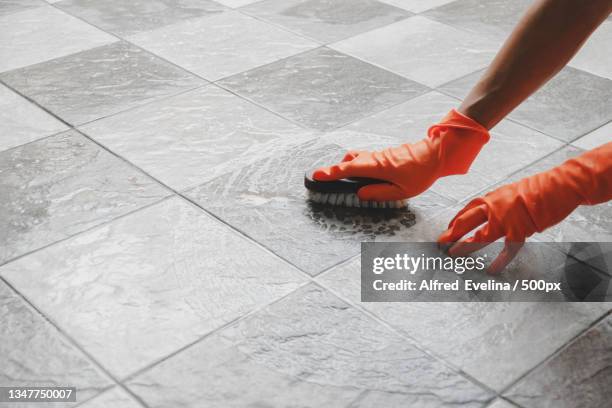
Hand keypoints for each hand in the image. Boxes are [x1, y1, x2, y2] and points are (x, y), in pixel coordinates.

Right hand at [313, 109, 489, 200]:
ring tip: (341, 180)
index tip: (316, 175)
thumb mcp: (402, 191)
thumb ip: (379, 193)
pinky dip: (357, 166)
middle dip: (334, 170)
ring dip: (346, 167)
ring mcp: (378, 155)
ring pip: (356, 159)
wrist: (435, 154)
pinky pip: (365, 159)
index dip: (331, 173)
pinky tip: (361, 177)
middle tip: (322, 178)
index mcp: (377, 167)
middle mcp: (375, 158)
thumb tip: (360, 193)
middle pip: (349, 162)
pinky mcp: (383, 155)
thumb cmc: (421, 174)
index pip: (349, 170)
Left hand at [438, 142, 611, 273]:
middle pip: (466, 222)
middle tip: (440, 242)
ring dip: (465, 247)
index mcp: (491, 198)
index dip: (455, 221)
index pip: (467, 210)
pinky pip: (506, 251)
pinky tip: (491, 270)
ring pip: (480, 237)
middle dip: (452, 233)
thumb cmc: (537, 188)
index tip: (448, 229)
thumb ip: (497, 203)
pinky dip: (499, 262)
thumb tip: (488, 211)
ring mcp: (505, 221)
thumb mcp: (510, 191)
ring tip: (454, 255)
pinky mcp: (519, 231)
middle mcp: (494, 208)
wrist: (557, 186)